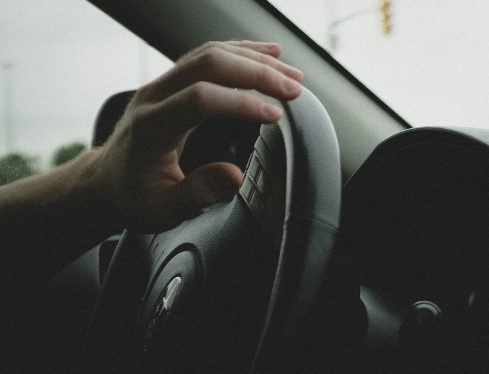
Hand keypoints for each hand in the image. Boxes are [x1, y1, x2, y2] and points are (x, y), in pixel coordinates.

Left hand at [92, 41, 303, 231]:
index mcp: (151, 127)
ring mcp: (162, 84)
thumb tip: (234, 176)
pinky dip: (241, 51)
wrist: (105, 180)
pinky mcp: (172, 81)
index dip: (241, 103)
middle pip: (208, 64)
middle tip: (293, 89)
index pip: (200, 98)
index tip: (274, 115)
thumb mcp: (162, 209)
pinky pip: (207, 54)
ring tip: (292, 76)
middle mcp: (154, 96)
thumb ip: (197, 193)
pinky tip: (269, 55)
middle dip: (257, 73)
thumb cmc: (134, 195)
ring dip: (255, 60)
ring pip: (210, 53)